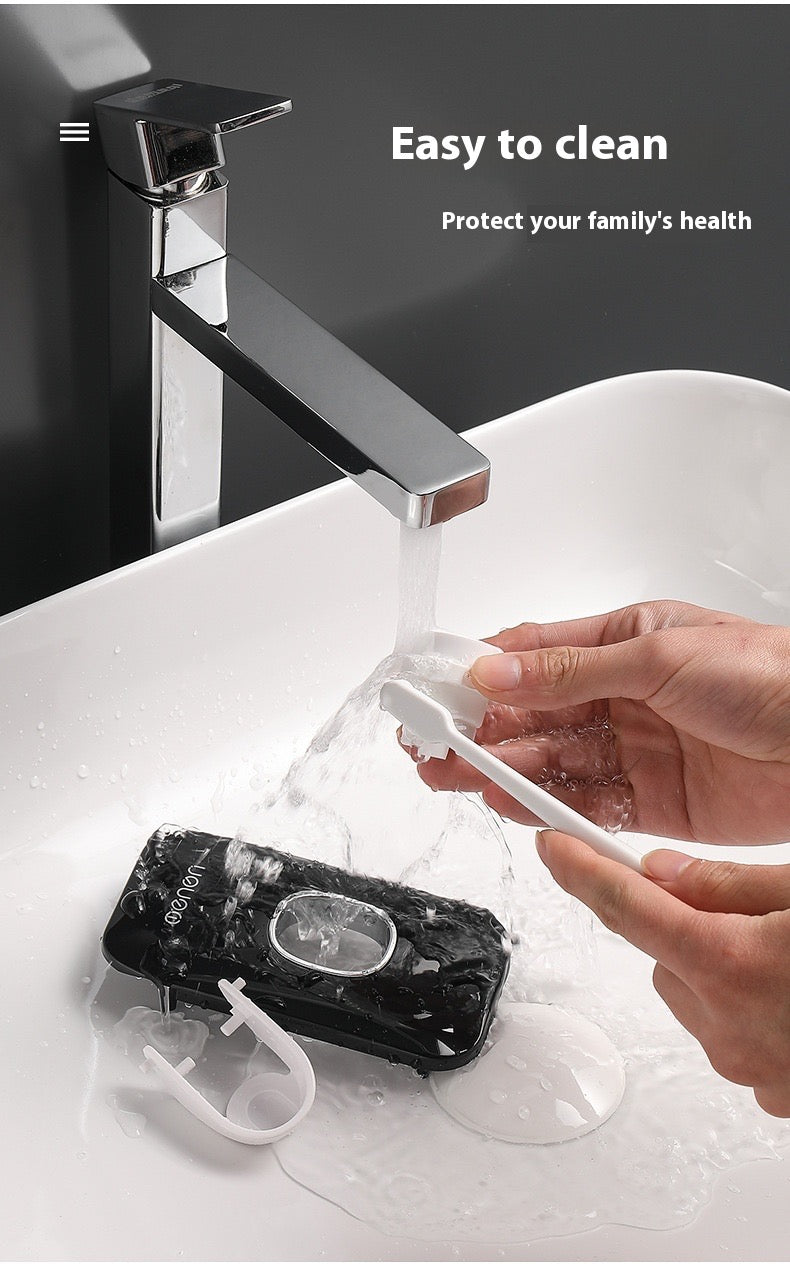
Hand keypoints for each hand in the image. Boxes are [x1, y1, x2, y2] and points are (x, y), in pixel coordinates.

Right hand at [413, 600, 789, 844]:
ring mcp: (638, 749)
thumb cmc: (770, 675)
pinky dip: (548, 807)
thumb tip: (496, 671)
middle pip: (535, 714)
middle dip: (481, 730)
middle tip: (433, 748)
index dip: (479, 673)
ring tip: (459, 778)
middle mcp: (625, 694)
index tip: (434, 691)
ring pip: (554, 761)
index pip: (534, 655)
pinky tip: (513, 805)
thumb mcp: (658, 656)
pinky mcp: (656, 803)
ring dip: (505, 770)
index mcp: (624, 641)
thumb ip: (571, 671)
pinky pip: (589, 805)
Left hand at [535, 830, 789, 1116]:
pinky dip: (748, 1008)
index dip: (581, 871)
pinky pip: (733, 1036)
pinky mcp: (774, 1095)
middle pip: (664, 956)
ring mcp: (753, 1070)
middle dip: (683, 924)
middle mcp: (731, 1025)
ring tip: (785, 952)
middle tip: (744, 906)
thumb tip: (668, 873)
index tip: (552, 848)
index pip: (627, 907)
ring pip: (697, 996)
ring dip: (716, 968)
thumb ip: (733, 883)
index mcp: (733, 963)